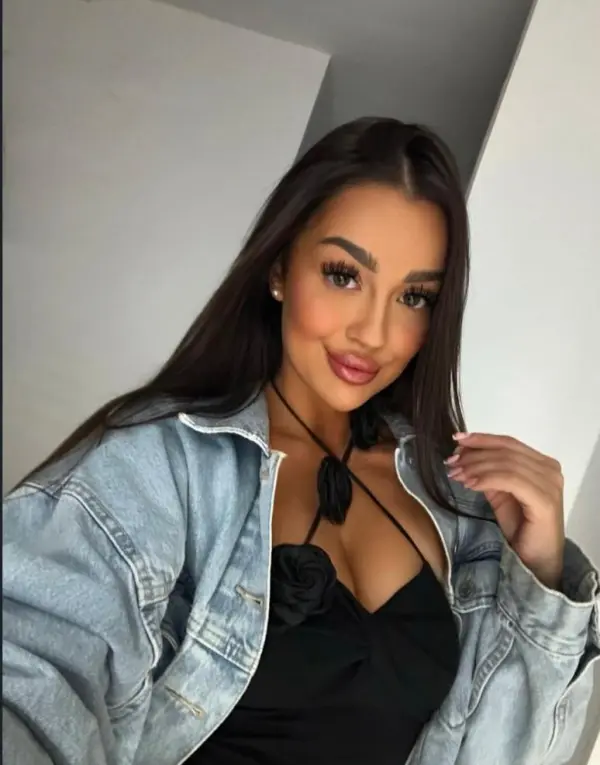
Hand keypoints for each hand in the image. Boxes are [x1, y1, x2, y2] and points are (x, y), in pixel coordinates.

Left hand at [445, 433, 564, 589]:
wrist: (537, 561)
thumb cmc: (521, 529)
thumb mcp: (500, 495)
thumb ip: (489, 474)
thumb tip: (464, 455)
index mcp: (542, 464)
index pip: (508, 442)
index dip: (481, 439)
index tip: (456, 440)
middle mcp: (550, 469)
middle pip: (505, 451)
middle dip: (474, 454)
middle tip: (451, 462)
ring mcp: (550, 484)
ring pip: (506, 463)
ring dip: (476, 466)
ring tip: (456, 474)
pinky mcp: (544, 499)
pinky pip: (510, 480)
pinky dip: (487, 479)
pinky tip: (470, 484)